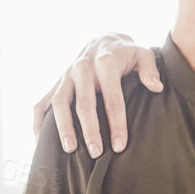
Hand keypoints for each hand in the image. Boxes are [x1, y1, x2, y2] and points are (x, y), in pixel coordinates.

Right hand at [30, 33, 160, 157]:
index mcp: (105, 63)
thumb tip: (156, 87)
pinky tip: (41, 143)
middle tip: (96, 152)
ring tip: (70, 149)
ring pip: (59, 103)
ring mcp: (65, 76)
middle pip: (84, 103)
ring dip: (63, 126)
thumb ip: (150, 70)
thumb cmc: (126, 54)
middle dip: (90, 129)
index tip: (120, 146)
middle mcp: (81, 68)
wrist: (103, 40)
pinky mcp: (55, 84)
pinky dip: (38, 123)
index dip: (117, 123)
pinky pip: (41, 104)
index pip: (112, 97)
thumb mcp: (143, 54)